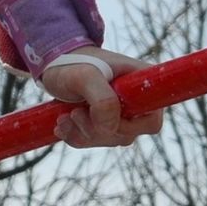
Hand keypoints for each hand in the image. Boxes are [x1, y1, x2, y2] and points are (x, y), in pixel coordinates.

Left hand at [39, 50, 163, 147]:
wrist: (55, 65)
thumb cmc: (72, 64)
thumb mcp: (84, 76)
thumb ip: (102, 100)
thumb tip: (111, 127)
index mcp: (141, 83)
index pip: (152, 120)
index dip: (128, 126)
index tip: (99, 113)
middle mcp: (136, 100)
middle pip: (128, 134)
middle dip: (97, 128)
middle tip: (75, 112)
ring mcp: (121, 113)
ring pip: (110, 139)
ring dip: (83, 132)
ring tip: (65, 115)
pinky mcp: (105, 122)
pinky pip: (95, 141)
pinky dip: (76, 137)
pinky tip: (62, 123)